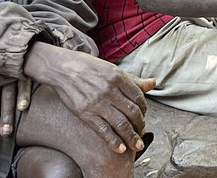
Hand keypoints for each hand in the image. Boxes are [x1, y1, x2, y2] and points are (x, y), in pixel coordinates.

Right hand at [25, 44, 154, 153]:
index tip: (144, 116)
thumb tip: (153, 83)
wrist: (63, 69)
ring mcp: (97, 103)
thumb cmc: (89, 67)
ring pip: (120, 123)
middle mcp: (109, 90)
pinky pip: (103, 130)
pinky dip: (113, 141)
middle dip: (140, 125)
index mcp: (118, 77)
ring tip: (136, 145)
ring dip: (131, 137)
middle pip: (132, 112)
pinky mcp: (85, 113)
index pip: (138, 97)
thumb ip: (133, 80)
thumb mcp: (113, 69)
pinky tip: (120, 148)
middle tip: (142, 132)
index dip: (144, 109)